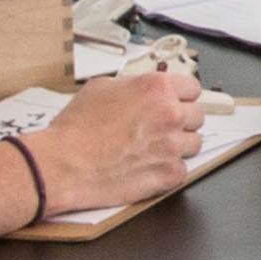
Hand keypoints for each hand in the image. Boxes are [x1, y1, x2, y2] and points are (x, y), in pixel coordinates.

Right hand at [30, 62, 205, 213]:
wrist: (63, 163)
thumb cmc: (75, 128)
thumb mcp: (102, 87)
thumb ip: (133, 85)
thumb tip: (144, 89)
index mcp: (157, 88)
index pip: (193, 87)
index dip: (182, 96)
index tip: (177, 102)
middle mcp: (170, 114)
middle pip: (197, 115)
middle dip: (181, 121)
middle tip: (160, 128)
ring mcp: (172, 145)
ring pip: (194, 143)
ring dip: (178, 145)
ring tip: (152, 149)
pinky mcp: (169, 174)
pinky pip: (182, 169)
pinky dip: (167, 170)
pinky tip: (146, 166)